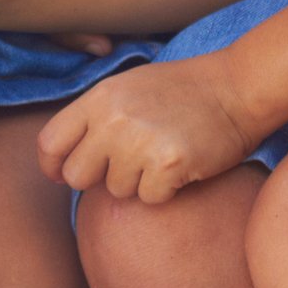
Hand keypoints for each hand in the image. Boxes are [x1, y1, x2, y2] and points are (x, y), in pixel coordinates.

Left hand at [36, 53, 258, 204]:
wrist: (237, 88)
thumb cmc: (182, 91)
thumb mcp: (128, 88)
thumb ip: (95, 118)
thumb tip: (62, 162)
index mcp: (99, 97)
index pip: (50, 141)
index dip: (52, 166)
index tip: (60, 175)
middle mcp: (113, 119)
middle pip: (77, 175)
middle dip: (97, 179)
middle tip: (125, 167)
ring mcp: (140, 143)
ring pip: (117, 191)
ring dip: (138, 182)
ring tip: (161, 155)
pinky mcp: (168, 165)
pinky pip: (150, 199)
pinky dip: (165, 190)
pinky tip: (180, 166)